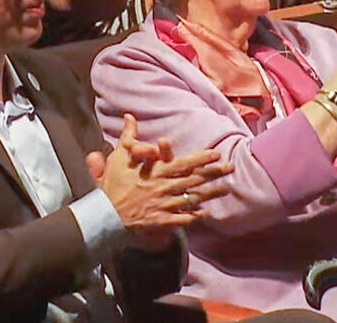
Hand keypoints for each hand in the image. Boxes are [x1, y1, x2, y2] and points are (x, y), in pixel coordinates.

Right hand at [98, 114, 232, 231]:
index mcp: (157, 172)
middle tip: (231, 168)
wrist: (104, 214)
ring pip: (193, 199)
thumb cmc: (113, 184)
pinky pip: (182, 219)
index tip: (216, 153)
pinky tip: (207, 214)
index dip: (201, 158)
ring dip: (210, 194)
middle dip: (214, 173)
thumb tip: (129, 116)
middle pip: (194, 180)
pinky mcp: (161, 221)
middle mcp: (164, 187)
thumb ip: (128, 136)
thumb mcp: (119, 157)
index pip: (184, 163)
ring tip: (226, 189)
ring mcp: (164, 205)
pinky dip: (195, 217)